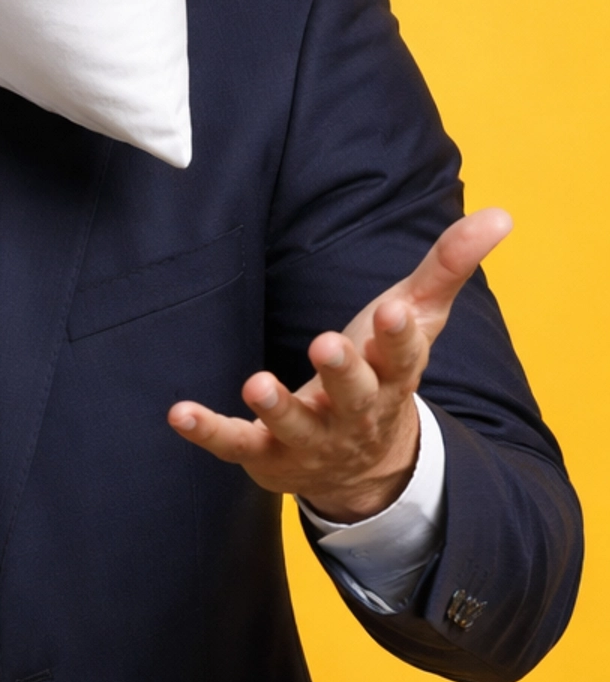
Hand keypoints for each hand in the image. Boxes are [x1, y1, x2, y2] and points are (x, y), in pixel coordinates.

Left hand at [167, 209, 512, 521]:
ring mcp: (310, 437)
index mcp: (392, 375)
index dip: (398, 335)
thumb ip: (447, 267)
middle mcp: (354, 411)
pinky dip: (207, 430)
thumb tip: (501, 217)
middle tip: (328, 344)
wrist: (361, 465)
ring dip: (277, 405)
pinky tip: (179, 412)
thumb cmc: (382, 371)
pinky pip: (235, 442)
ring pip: (295, 423)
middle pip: (354, 392)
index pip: (402, 355)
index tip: (392, 310)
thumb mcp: (415, 319)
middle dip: (342, 370)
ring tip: (257, 382)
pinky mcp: (265, 453)